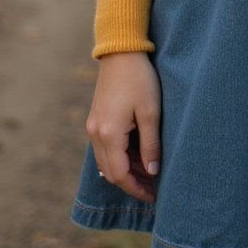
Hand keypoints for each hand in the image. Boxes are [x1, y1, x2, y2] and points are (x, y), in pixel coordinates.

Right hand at [85, 52, 161, 203]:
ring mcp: (93, 126)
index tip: (154, 196)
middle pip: (111, 172)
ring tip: (150, 172)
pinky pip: (106, 147)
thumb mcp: (150, 112)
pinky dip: (121, 156)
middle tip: (154, 188)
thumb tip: (152, 172)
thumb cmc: (139, 79)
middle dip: (132, 183)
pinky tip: (138, 154)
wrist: (121, 51)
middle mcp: (95, 133)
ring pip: (107, 160)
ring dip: (126, 169)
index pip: (120, 175)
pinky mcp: (96, 118)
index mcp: (108, 134)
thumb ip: (151, 145)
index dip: (136, 189)